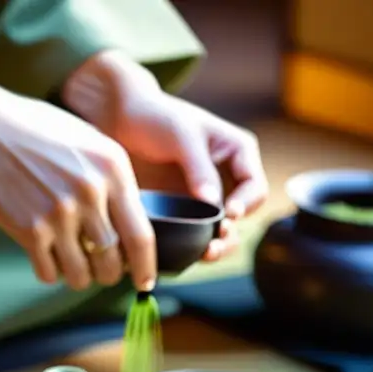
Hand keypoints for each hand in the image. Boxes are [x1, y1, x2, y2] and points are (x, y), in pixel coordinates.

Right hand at [0, 94, 157, 290]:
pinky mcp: (30, 230)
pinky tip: (45, 259)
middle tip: (101, 272)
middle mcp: (91, 193)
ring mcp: (59, 214)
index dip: (145, 266)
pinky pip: (48, 272)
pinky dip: (50, 273)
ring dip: (79, 277)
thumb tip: (130, 222)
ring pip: (81, 273)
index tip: (144, 280)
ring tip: (73, 267)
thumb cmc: (37, 132)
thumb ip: (112, 178)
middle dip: (108, 274)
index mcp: (113, 169)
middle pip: (112, 261)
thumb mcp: (89, 141)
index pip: (141, 235)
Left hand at [63, 50, 268, 261]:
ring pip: (219, 232)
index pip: (254, 187)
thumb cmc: (155, 115)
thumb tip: (214, 204)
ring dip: (216, 246)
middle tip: (214, 244)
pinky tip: (181, 253)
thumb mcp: (181, 135)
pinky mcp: (179, 211)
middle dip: (231, 233)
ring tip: (204, 254)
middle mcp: (225, 178)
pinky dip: (190, 246)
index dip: (245, 204)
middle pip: (240, 217)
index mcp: (237, 154)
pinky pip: (191, 235)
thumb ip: (199, 168)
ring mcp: (202, 197)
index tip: (227, 213)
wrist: (117, 119)